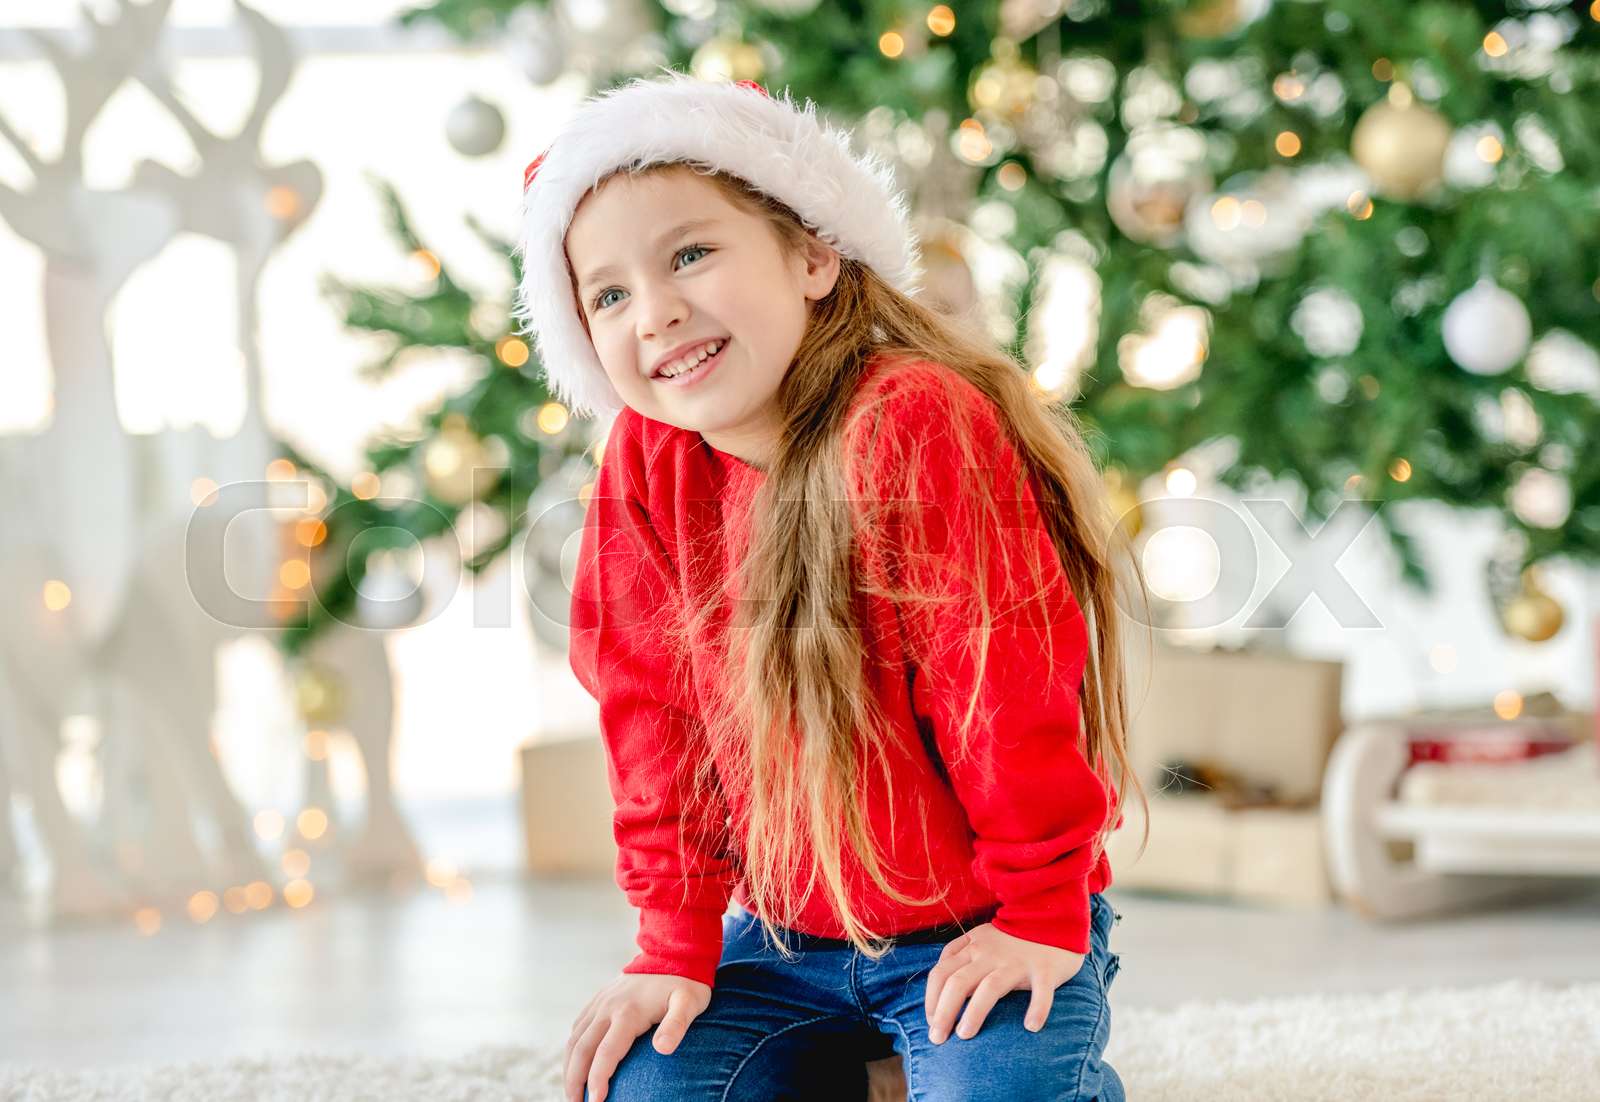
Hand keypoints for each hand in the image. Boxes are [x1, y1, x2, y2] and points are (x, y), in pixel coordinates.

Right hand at [565, 972, 711, 1101]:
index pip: (606, 1053)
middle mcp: (608, 1008)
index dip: (598, 1080)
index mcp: (628, 1012)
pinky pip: (577, 1027)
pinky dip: (572, 1050)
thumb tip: (662, 1049)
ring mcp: (601, 1003)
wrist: (674, 952)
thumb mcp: (689, 1003)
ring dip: (569, 1068)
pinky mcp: (599, 1000)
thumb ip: (676, 1026)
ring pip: (574, 1039)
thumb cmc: (686, 983)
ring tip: (573, 1094)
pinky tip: (574, 1065)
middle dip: (575, 1082)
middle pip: (581, 1050)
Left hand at [923, 922, 1085, 1043]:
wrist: (1054, 918)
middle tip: (937, 1039)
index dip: (931, 999)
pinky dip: (1037, 1008)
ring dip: (975, 1012)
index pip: (941, 972)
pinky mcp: (1045, 969)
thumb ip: (958, 954)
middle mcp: (991, 954)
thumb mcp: (980, 937)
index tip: (931, 1023)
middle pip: (958, 982)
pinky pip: (1041, 991)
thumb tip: (937, 983)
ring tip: (965, 1034)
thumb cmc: (1013, 937)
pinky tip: (1031, 1026)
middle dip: (943, 1012)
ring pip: (990, 987)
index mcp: (973, 946)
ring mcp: (1017, 961)